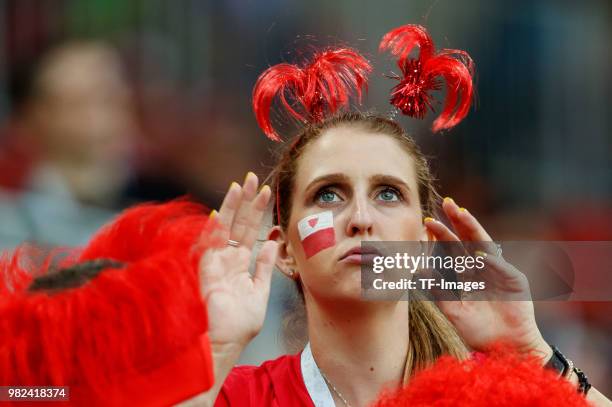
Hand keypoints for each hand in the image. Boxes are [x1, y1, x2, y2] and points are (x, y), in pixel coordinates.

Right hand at [199, 172, 277, 347]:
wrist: (223, 344)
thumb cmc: (239, 324)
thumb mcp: (259, 291)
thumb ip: (264, 266)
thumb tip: (273, 243)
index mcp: (239, 264)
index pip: (249, 231)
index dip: (257, 211)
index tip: (266, 192)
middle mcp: (226, 258)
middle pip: (238, 224)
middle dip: (246, 201)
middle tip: (254, 178)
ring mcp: (215, 262)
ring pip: (224, 228)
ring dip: (232, 207)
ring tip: (241, 185)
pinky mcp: (205, 270)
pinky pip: (208, 244)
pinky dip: (214, 228)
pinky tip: (221, 210)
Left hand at [424, 198, 550, 359]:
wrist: (505, 348)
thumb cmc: (478, 330)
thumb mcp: (453, 310)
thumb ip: (437, 291)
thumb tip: (418, 271)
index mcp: (466, 272)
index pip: (452, 248)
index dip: (440, 235)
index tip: (426, 222)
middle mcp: (481, 267)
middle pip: (467, 238)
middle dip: (457, 220)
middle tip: (446, 203)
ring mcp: (498, 271)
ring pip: (484, 245)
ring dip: (474, 229)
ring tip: (462, 213)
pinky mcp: (514, 280)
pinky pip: (500, 267)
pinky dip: (490, 260)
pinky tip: (478, 254)